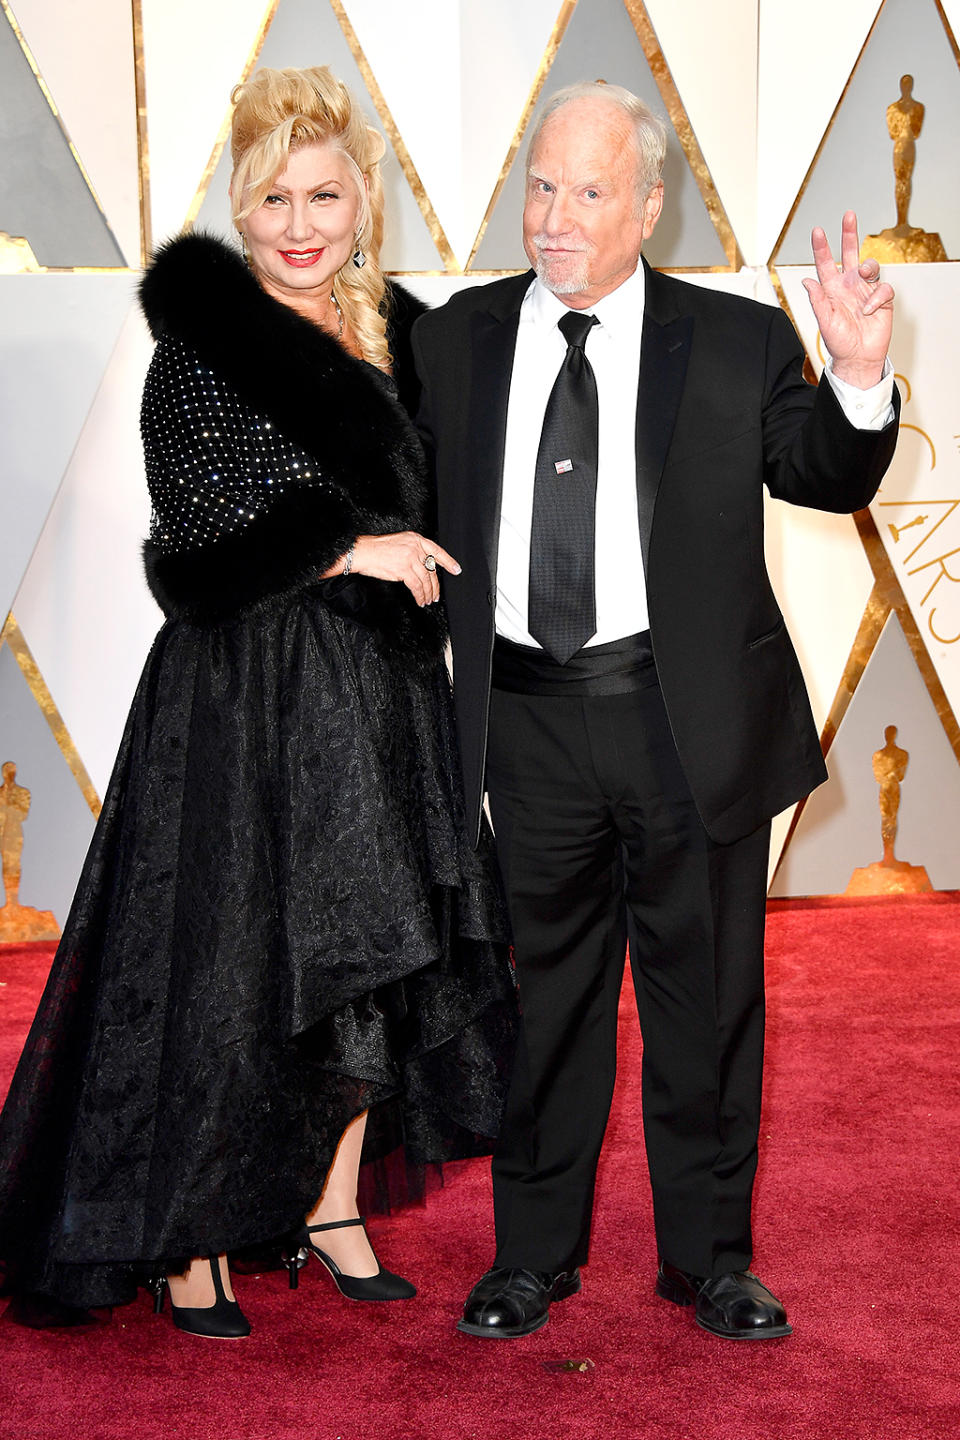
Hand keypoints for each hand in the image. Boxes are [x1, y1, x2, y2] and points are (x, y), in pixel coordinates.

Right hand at [349, 532, 460, 605]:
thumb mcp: (399, 544)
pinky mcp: (404, 570)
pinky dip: (420, 595)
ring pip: (426, 580)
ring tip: (428, 600)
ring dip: (428, 593)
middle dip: (436, 585)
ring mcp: (411, 558)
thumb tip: (423, 566)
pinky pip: (417, 586)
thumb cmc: (376, 549)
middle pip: (432, 569)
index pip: (437, 550)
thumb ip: (413, 552)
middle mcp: (415, 547)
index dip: (448, 561)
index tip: (456, 569)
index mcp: (415, 539)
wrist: (363, 552)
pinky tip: (420, 600)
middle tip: (436, 595)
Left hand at [802, 211, 893, 388]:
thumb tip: (807, 281)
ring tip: (864, 275)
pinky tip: (869, 310)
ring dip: (868, 266)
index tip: (817, 231)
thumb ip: (818, 300)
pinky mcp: (882, 299)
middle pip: (850, 254)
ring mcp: (865, 291)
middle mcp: (848, 286)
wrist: (858, 358)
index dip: (821, 248)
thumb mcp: (825, 321)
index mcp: (831, 289)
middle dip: (849, 234)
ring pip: (870, 265)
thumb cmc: (839, 343)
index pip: (825, 264)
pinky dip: (877, 297)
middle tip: (848, 214)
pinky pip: (883, 288)